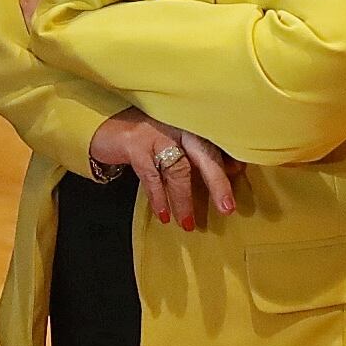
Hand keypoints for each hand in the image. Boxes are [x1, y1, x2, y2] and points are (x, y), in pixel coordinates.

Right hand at [86, 108, 240, 228]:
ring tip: (189, 224)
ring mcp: (156, 133)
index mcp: (190, 121)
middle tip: (227, 208)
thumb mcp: (174, 139)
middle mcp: (177, 123)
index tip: (239, 176)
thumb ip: (197, 151)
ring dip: (184, 200)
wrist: (106, 125)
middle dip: (217, 182)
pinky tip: (164, 215)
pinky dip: (159, 197)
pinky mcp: (136, 145)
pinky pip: (152, 176)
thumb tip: (232, 170)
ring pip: (178, 169)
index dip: (230, 160)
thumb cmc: (148, 135)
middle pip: (204, 154)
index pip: (217, 141)